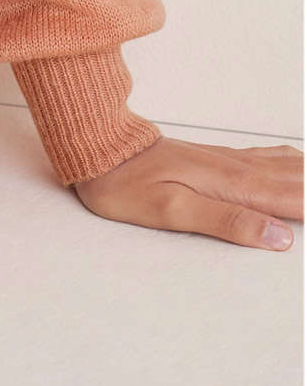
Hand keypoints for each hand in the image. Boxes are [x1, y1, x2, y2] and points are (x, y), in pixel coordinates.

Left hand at [72, 134, 302, 247]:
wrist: (98, 149)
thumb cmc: (127, 184)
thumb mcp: (172, 211)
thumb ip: (227, 222)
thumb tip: (280, 237)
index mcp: (234, 186)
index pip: (297, 200)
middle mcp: (238, 170)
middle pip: (300, 181)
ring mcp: (229, 162)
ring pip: (288, 167)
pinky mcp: (217, 159)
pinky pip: (269, 159)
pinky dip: (295, 164)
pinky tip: (300, 163)